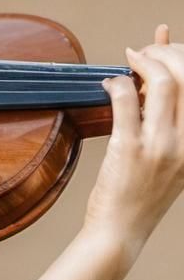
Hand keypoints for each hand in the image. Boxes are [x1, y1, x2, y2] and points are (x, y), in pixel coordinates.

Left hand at [84, 24, 183, 262]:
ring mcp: (162, 146)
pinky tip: (108, 84)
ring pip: (163, 84)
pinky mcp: (130, 149)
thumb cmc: (142, 190)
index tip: (165, 48)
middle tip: (144, 53)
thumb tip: (159, 69)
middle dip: (166, 53)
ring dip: (144, 61)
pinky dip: (117, 83)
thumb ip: (168, 113)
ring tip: (130, 61)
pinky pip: (126, 101)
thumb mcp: (171, 153)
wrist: (121, 230)